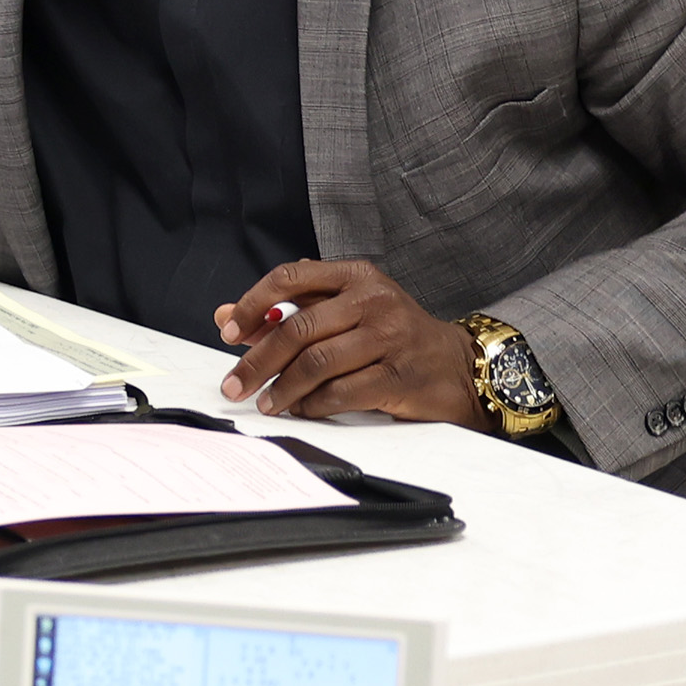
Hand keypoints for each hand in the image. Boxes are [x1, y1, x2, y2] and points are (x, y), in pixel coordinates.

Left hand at [214, 260, 486, 424]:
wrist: (458, 366)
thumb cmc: (394, 336)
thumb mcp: (347, 310)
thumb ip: (292, 309)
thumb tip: (227, 316)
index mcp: (356, 277)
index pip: (290, 278)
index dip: (252, 305)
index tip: (228, 331)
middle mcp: (374, 301)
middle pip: (298, 330)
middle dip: (256, 361)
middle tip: (234, 385)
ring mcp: (390, 338)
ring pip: (316, 364)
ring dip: (281, 389)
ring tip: (265, 402)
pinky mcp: (399, 376)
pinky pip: (340, 393)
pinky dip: (311, 405)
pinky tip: (300, 409)